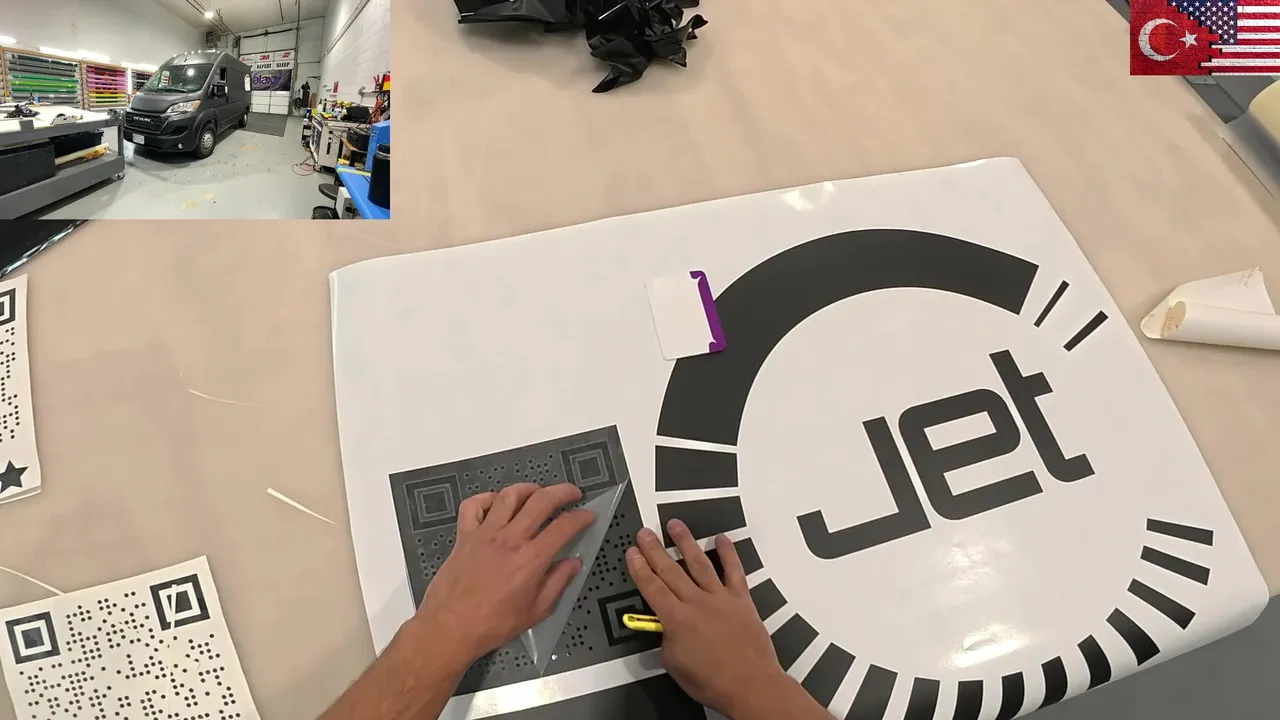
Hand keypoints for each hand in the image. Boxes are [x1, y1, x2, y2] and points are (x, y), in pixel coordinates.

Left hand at [409, 483, 595, 668]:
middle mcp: (510, 539)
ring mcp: (485, 533)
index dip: (581, 517)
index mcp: (531, 559)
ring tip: (538, 492)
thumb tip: (573, 564)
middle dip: (563, 491)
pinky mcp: (464, 535)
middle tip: (572, 493)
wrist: (451, 627)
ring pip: (509, 496)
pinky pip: (473, 505)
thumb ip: (558, 583)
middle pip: (541, 500)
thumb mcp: (536, 611)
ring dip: (528, 489)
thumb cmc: (494, 624)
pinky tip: (496, 503)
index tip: (588, 516)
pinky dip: (486, 498)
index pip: (565, 526)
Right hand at [627, 520, 824, 718]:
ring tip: (675, 525)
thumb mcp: (675, 665)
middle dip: (655, 549)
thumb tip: (668, 631)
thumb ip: (668, 641)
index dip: (639, 568)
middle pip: (670, 570)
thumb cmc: (713, 682)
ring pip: (699, 563)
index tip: (633, 553)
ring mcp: (720, 598)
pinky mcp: (741, 600)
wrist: (750, 686)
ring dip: (685, 542)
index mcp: (676, 620)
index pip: (652, 587)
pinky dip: (728, 553)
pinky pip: (734, 571)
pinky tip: (722, 539)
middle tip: (645, 533)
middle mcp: (696, 603)